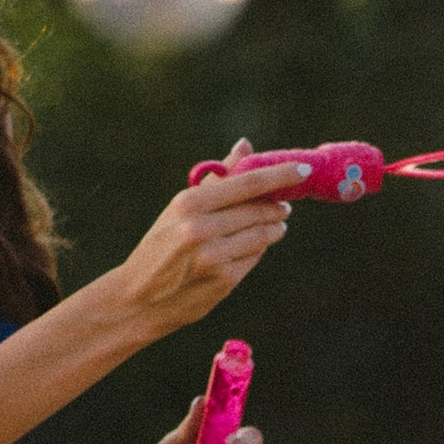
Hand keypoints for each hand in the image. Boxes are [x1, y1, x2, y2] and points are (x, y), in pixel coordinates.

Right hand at [109, 139, 304, 337]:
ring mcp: (214, 256)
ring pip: (261, 235)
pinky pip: (254, 258)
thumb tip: (245, 145)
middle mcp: (201, 228)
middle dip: (277, 207)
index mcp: (189, 203)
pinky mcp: (224, 281)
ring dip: (274, 228)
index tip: (304, 169)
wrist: (139, 298)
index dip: (280, 175)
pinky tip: (254, 246)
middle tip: (285, 205)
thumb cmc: (161, 245)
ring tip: (277, 224)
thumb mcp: (180, 209)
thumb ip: (217, 179)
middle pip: (258, 210)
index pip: (247, 183)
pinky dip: (258, 250)